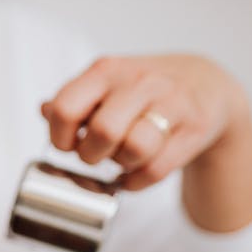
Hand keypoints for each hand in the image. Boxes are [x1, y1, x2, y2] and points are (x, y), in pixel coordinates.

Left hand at [42, 54, 251, 231]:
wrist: (207, 85)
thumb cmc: (146, 90)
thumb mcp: (108, 84)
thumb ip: (75, 100)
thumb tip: (44, 111)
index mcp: (107, 71)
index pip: (66, 107)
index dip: (60, 137)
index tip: (68, 144)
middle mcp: (138, 83)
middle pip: (103, 131)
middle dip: (91, 156)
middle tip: (95, 156)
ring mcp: (170, 104)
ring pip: (135, 149)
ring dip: (121, 165)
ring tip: (122, 159)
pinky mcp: (193, 129)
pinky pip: (157, 169)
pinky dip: (138, 181)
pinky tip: (136, 172)